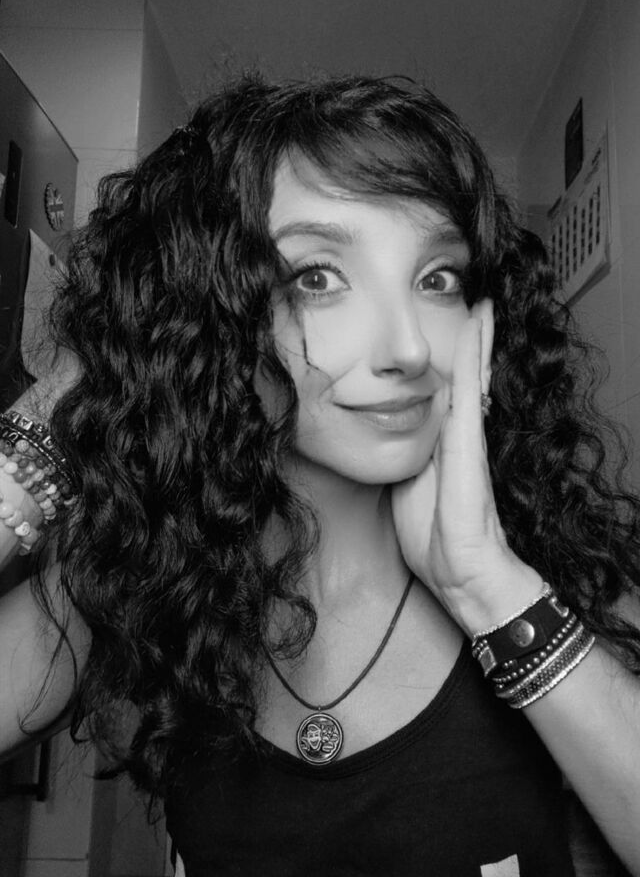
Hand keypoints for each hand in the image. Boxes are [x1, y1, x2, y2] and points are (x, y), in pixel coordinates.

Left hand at [391, 298, 541, 633]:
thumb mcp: (408, 487)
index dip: (451, 366)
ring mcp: (467, 435)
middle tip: (477, 307)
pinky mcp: (469, 441)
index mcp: (444, 444)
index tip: (450, 338)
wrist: (459, 570)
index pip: (449, 394)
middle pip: (467, 379)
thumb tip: (387, 439)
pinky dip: (473, 354)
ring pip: (473, 376)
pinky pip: (470, 387)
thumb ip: (405, 459)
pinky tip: (476, 325)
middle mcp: (460, 434)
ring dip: (477, 340)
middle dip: (471, 344)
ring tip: (484, 306)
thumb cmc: (434, 535)